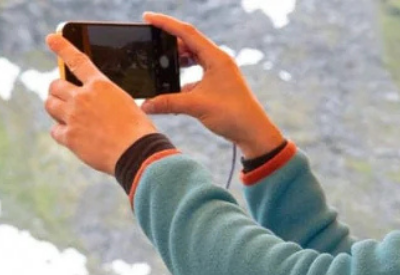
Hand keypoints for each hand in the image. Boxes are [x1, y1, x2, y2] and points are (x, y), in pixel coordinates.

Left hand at [44, 33, 158, 173]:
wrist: (136, 152)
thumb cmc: (136, 129)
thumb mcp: (123, 101)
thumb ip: (103, 97)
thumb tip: (90, 102)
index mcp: (100, 85)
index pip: (76, 60)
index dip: (62, 47)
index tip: (51, 38)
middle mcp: (83, 97)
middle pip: (55, 86)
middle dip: (57, 91)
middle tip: (61, 98)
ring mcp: (74, 117)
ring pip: (50, 105)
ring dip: (54, 108)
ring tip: (62, 115)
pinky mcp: (70, 137)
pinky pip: (55, 131)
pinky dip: (60, 133)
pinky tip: (70, 136)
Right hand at [139, 12, 283, 159]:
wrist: (252, 131)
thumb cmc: (232, 114)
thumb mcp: (196, 106)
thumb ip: (169, 104)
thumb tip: (146, 105)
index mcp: (216, 57)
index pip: (187, 33)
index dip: (166, 24)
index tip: (149, 18)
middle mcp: (218, 60)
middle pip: (189, 43)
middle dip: (169, 43)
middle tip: (152, 45)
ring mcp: (218, 72)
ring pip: (193, 59)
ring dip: (177, 61)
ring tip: (161, 64)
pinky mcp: (217, 85)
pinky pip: (196, 74)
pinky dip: (183, 77)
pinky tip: (174, 87)